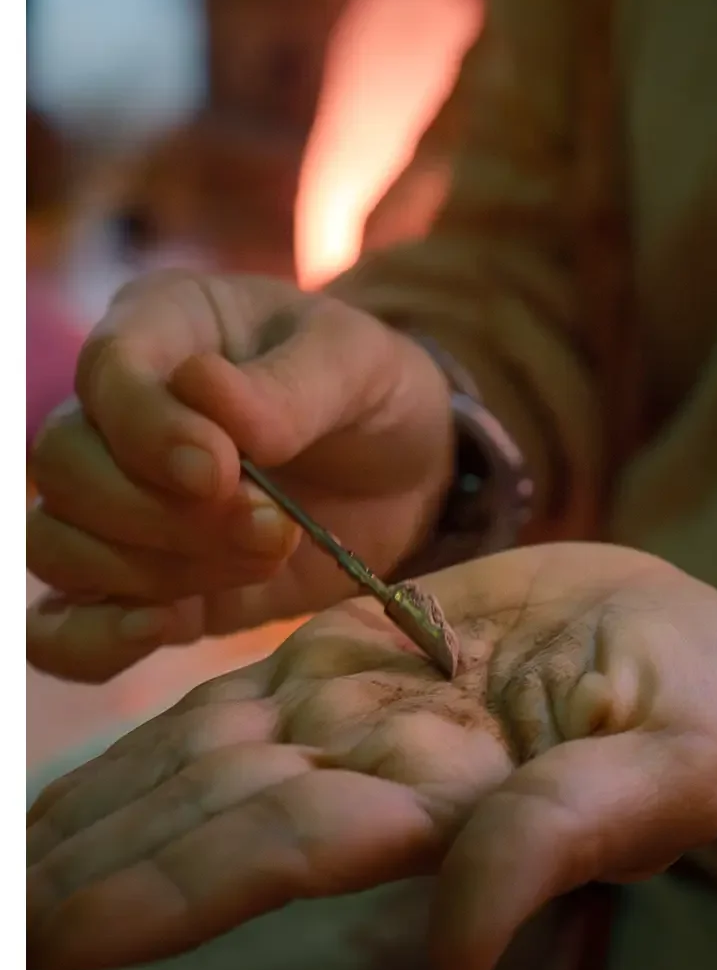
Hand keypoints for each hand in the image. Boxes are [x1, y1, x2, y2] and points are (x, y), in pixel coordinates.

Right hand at [26, 271, 451, 680]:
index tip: (222, 472)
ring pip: (58, 544)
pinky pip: (62, 626)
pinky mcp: (141, 583)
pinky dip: (92, 640)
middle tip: (270, 524)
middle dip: (162, 513)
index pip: (107, 370)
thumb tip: (200, 393)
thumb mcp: (357, 366)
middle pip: (65, 465)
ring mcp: (120, 504)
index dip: (148, 429)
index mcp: (164, 329)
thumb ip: (288, 387)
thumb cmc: (372, 394)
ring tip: (264, 555)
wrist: (404, 475)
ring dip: (156, 570)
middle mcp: (120, 415)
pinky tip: (162, 627)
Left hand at [27, 543, 716, 969]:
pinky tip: (95, 778)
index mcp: (438, 807)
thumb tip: (455, 946)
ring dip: (105, 812)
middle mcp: (375, 773)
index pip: (273, 848)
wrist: (683, 637)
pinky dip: (158, 737)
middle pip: (209, 817)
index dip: (163, 888)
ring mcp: (353, 714)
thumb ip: (559, 838)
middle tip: (5, 904)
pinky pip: (237, 699)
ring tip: (21, 853)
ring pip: (204, 762)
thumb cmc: (699, 706)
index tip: (54, 932)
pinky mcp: (350, 654)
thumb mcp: (662, 768)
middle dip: (99, 867)